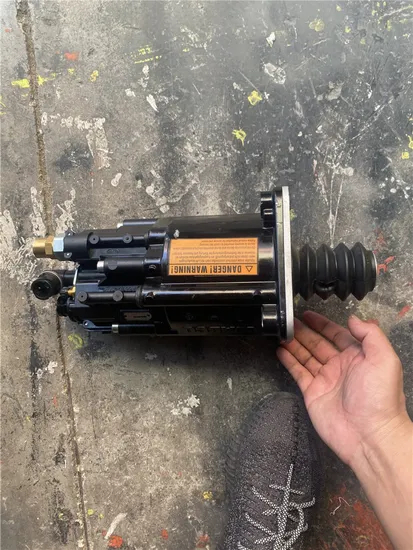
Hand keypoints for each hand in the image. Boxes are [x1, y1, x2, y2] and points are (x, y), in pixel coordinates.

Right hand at [276, 311, 408, 467]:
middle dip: (304, 331)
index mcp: (358, 356)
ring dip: (294, 344)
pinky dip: (289, 361)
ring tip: (281, 332)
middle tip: (288, 320)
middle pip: (318, 343)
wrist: (369, 435)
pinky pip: (298, 373)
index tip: (307, 314)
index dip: (322, 323)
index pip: (337, 334)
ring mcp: (325, 380)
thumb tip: (352, 318)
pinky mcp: (313, 393)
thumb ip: (370, 335)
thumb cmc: (379, 397)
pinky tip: (280, 350)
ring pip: (306, 356)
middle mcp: (340, 366)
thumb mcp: (384, 359)